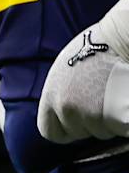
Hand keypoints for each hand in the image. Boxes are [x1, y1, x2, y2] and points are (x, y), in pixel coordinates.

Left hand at [39, 0, 128, 143]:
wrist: (120, 39)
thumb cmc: (95, 49)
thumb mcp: (64, 70)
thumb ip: (59, 93)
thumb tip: (60, 112)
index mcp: (51, 96)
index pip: (50, 131)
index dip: (65, 128)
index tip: (77, 119)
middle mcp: (66, 108)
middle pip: (79, 132)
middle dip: (90, 122)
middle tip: (101, 100)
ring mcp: (91, 115)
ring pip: (100, 132)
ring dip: (107, 120)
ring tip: (112, 95)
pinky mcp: (114, 118)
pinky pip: (118, 130)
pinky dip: (122, 123)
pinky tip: (122, 105)